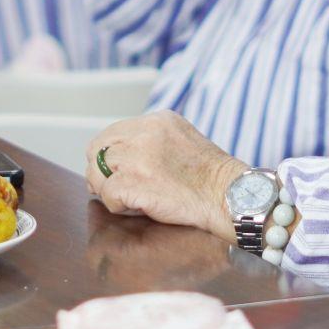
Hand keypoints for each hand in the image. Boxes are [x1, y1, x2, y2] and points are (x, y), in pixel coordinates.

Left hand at [86, 111, 245, 241]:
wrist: (231, 196)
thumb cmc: (212, 177)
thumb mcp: (183, 140)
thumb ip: (153, 141)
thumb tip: (120, 158)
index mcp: (157, 120)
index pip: (111, 133)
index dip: (106, 155)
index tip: (111, 172)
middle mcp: (144, 133)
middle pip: (97, 150)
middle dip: (100, 172)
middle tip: (108, 189)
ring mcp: (138, 157)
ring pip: (98, 172)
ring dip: (109, 190)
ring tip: (130, 201)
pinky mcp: (134, 182)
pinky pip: (108, 195)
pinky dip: (119, 207)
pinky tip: (139, 208)